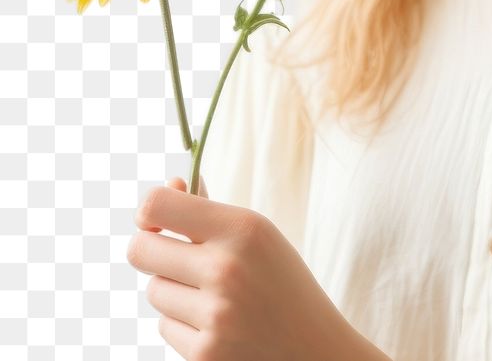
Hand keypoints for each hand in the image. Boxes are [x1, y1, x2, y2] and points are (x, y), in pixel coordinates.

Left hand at [127, 176, 362, 359]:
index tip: (155, 219)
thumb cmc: (280, 281)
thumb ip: (208, 211)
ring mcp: (215, 315)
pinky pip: (165, 326)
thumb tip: (168, 186)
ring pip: (154, 291)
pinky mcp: (205, 354)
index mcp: (243, 228)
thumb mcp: (257, 235)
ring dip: (173, 291)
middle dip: (150, 250)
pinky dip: (184, 324)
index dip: (148, 211)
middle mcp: (226, 268)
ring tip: (212, 295)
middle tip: (171, 255)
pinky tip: (218, 324)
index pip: (159, 206)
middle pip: (140, 250)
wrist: (313, 345)